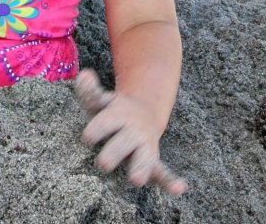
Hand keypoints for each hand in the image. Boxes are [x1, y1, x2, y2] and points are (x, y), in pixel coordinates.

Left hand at [75, 69, 186, 195]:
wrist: (142, 110)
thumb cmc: (111, 111)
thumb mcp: (100, 99)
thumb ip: (89, 89)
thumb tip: (85, 76)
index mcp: (117, 115)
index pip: (104, 123)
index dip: (95, 131)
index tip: (87, 138)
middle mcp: (132, 131)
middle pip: (121, 144)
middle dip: (113, 153)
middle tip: (103, 164)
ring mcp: (143, 145)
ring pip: (143, 159)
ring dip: (139, 168)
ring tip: (136, 180)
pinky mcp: (151, 160)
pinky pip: (163, 173)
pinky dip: (171, 181)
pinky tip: (180, 189)